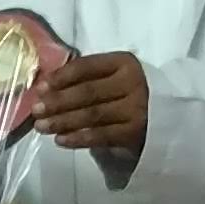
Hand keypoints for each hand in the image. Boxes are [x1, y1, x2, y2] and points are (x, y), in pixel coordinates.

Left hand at [31, 50, 148, 163]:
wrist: (169, 117)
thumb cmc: (131, 93)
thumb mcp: (115, 76)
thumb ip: (88, 77)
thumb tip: (46, 86)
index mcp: (124, 62)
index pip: (86, 67)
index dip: (61, 77)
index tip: (41, 87)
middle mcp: (132, 83)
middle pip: (86, 92)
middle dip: (57, 101)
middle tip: (35, 110)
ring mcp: (136, 109)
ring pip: (91, 115)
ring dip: (62, 121)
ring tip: (42, 126)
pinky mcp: (135, 132)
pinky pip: (100, 136)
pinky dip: (78, 138)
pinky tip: (61, 140)